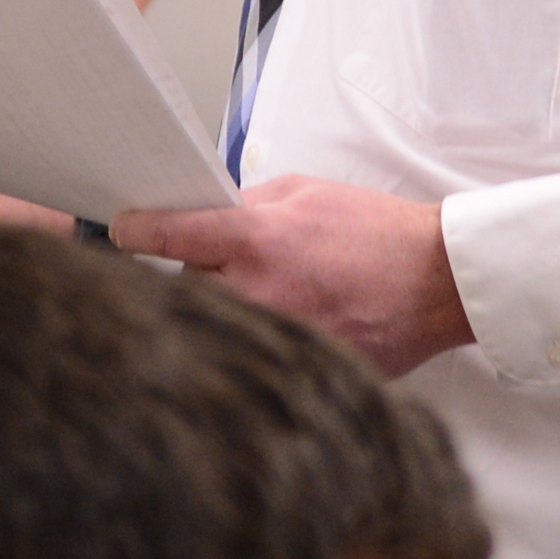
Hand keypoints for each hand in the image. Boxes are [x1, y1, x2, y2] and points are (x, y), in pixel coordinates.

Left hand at [110, 177, 469, 377]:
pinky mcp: (295, 366)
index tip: (122, 230)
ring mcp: (273, 335)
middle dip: (201, 270)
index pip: (168, 234)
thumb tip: (210, 213)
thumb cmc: (380, 234)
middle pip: (186, 283)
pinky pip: (254, 350)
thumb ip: (250, 204)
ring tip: (277, 292)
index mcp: (256, 240)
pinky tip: (298, 319)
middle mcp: (255, 291)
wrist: (437, 282)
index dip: (135, 230)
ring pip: (216, 320)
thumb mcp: (307, 193)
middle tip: (237, 263)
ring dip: (230, 305)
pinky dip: (262, 336)